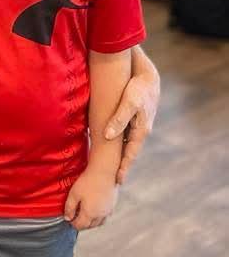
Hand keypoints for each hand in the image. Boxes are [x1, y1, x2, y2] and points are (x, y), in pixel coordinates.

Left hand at [64, 168, 117, 229]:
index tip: (69, 219)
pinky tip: (96, 210)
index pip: (80, 225)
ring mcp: (108, 210)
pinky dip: (100, 217)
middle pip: (90, 226)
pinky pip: (106, 216)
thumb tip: (67, 218)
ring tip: (85, 216)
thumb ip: (69, 208)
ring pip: (99, 223)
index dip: (73, 224)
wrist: (104, 172)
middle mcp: (100, 215)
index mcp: (90, 214)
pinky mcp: (113, 205)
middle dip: (82, 224)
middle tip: (75, 218)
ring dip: (92, 222)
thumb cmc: (87, 182)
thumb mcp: (73, 194)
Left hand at [104, 49, 159, 184]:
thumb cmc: (138, 88)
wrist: (147, 75)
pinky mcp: (133, 118)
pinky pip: (124, 134)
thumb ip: (119, 119)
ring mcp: (138, 125)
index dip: (124, 167)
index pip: (130, 154)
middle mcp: (141, 130)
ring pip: (126, 144)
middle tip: (113, 180)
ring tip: (110, 167)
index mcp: (141, 130)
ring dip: (119, 155)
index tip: (118, 181)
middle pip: (129, 152)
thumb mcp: (128, 103)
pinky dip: (118, 142)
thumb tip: (108, 136)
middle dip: (122, 165)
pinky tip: (109, 145)